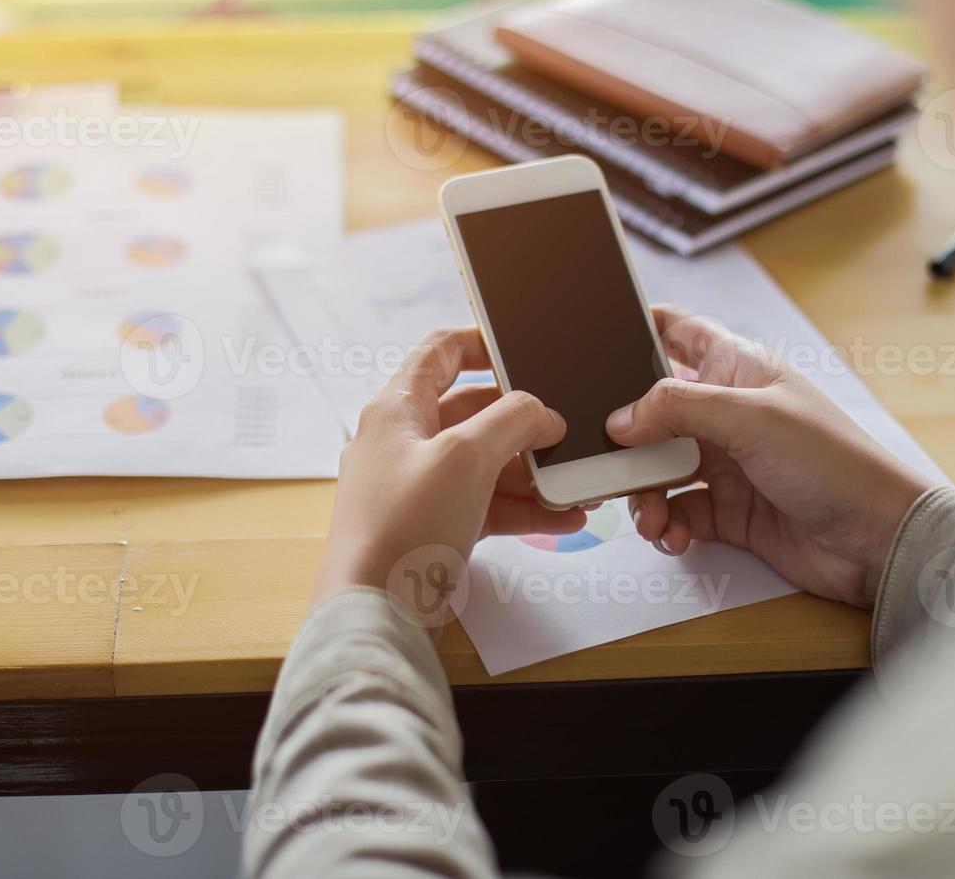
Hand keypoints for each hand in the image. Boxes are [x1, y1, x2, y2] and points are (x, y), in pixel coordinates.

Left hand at [313, 327, 586, 611]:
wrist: (376, 611)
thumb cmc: (403, 527)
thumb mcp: (466, 456)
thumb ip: (512, 420)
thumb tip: (542, 412)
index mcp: (397, 409)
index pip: (440, 352)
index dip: (482, 343)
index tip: (523, 347)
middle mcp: (403, 443)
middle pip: (473, 412)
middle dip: (525, 422)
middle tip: (567, 429)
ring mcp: (418, 487)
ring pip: (485, 464)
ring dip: (532, 471)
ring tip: (578, 482)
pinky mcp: (433, 527)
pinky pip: (486, 505)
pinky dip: (523, 508)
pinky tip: (564, 517)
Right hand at [606, 307, 933, 608]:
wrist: (876, 539)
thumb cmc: (833, 462)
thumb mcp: (749, 417)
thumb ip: (677, 408)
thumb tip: (620, 418)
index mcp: (736, 368)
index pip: (677, 331)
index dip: (637, 328)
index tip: (593, 341)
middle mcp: (726, 412)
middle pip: (651, 411)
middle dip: (623, 436)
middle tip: (601, 458)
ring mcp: (726, 462)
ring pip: (657, 468)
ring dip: (643, 493)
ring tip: (649, 516)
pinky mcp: (728, 510)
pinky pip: (678, 512)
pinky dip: (666, 525)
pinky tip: (672, 535)